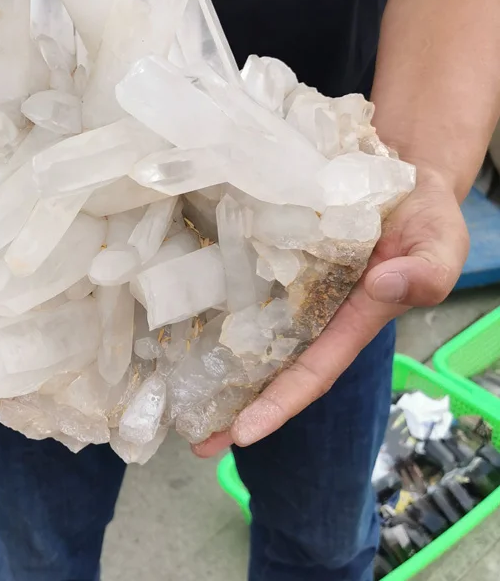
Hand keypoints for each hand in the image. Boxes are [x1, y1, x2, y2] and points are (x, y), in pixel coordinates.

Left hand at [193, 165, 469, 456]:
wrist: (400, 171)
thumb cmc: (424, 216)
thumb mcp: (440, 244)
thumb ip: (427, 272)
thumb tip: (383, 286)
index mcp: (350, 320)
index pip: (311, 371)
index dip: (278, 404)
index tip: (242, 434)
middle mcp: (312, 310)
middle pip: (270, 365)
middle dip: (235, 404)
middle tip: (192, 438)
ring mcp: (288, 283)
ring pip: (246, 328)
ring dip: (211, 358)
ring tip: (169, 388)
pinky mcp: (270, 250)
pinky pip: (238, 278)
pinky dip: (212, 297)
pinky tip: (176, 311)